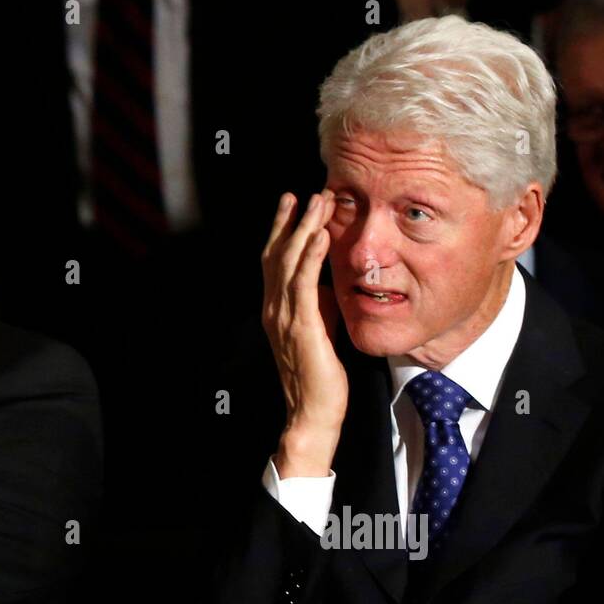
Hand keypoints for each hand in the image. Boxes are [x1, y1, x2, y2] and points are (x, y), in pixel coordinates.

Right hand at [261, 188, 346, 475]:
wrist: (312, 413)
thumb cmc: (320, 377)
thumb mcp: (320, 330)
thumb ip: (320, 304)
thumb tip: (329, 280)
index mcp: (276, 310)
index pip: (275, 260)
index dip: (282, 228)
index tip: (293, 201)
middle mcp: (274, 309)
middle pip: (278, 252)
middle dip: (293, 219)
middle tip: (308, 190)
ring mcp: (285, 317)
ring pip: (290, 261)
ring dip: (304, 227)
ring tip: (318, 200)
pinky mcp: (302, 327)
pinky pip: (304, 284)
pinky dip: (311, 255)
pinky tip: (320, 234)